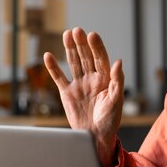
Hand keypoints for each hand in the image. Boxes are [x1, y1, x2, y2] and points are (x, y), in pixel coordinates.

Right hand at [43, 28, 123, 166]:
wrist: (95, 137)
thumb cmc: (110, 120)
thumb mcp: (116, 100)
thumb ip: (117, 81)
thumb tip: (118, 62)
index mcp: (105, 79)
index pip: (101, 58)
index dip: (96, 47)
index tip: (92, 35)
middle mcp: (92, 78)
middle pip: (86, 57)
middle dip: (81, 44)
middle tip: (77, 30)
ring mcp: (79, 84)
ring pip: (73, 63)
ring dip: (69, 49)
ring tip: (66, 34)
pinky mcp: (67, 92)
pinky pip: (59, 77)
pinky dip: (53, 67)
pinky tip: (48, 55)